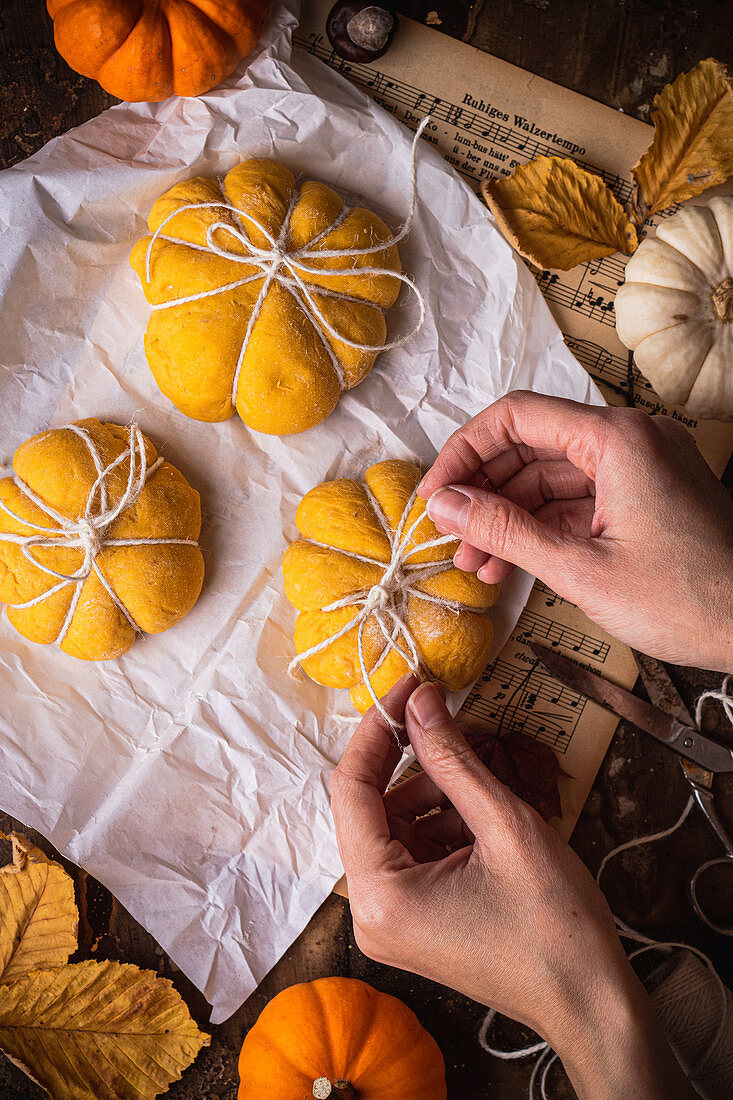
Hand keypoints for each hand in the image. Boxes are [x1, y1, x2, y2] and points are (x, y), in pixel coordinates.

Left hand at [331, 677, 695, 1099]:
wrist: (591, 1003)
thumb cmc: (555, 926)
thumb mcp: (505, 825)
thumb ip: (453, 758)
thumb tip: (421, 701)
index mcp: (380, 894)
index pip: (350, 789)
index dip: (377, 730)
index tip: (408, 688)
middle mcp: (369, 912)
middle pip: (371, 806)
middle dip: (414, 763)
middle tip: (452, 721)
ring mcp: (389, 921)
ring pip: (395, 825)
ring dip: (434, 794)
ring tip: (486, 789)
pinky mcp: (412, 922)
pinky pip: (411, 851)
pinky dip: (442, 823)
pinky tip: (485, 821)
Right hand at [419, 391, 732, 670]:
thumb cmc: (692, 601)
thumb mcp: (581, 570)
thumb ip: (505, 531)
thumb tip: (446, 506)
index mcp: (618, 440)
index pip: (516, 417)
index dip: (464, 453)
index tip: (434, 494)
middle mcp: (630, 440)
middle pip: (531, 444)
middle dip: (483, 491)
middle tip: (447, 534)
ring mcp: (640, 468)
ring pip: (550, 476)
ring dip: (508, 515)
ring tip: (473, 562)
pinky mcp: (645, 497)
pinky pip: (578, 499)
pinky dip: (542, 527)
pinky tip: (510, 562)